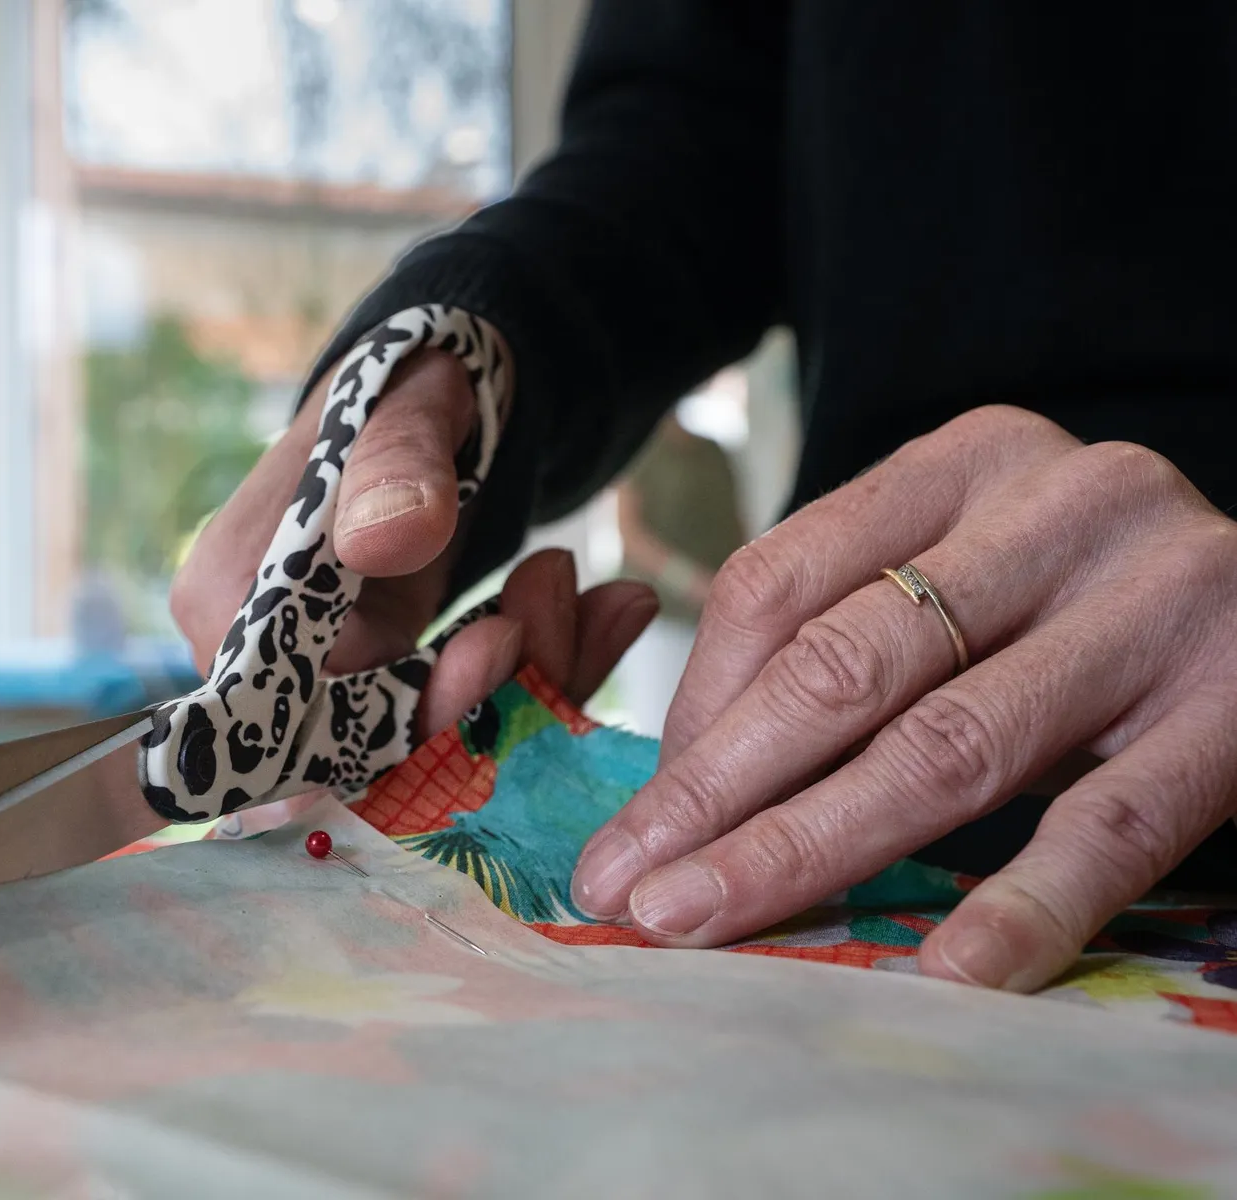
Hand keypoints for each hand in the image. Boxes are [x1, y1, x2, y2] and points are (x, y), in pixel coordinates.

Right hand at [172, 348, 658, 740]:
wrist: (431, 394)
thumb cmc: (398, 388)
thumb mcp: (406, 408)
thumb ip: (395, 465)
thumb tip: (385, 542)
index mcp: (226, 601)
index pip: (298, 719)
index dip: (403, 707)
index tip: (502, 644)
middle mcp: (258, 661)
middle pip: (373, 745)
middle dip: (489, 696)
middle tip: (574, 602)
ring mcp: (322, 679)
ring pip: (431, 740)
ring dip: (531, 683)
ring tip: (612, 600)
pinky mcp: (383, 683)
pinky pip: (463, 715)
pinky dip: (541, 675)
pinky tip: (609, 611)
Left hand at [569, 405, 1236, 990]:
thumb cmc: (1088, 598)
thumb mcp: (971, 572)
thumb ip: (852, 635)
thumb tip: (686, 783)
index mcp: (964, 460)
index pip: (778, 581)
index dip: (691, 709)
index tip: (639, 819)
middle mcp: (1059, 503)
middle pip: (842, 665)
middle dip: (716, 791)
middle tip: (624, 887)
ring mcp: (1159, 596)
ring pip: (951, 743)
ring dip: (812, 847)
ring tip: (711, 922)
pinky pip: (1115, 820)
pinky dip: (1027, 900)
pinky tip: (950, 968)